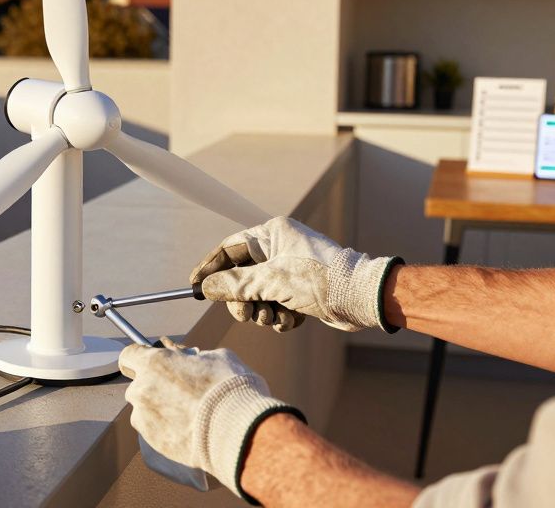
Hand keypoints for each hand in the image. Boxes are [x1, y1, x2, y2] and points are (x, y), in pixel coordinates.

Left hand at [119, 339, 300, 499]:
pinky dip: (166, 430)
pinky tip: (189, 430)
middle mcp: (142, 389)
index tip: (151, 363)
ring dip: (159, 410)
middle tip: (180, 391)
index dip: (140, 358)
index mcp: (154, 363)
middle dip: (154, 386)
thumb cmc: (231, 389)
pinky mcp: (152, 443)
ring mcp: (144, 418)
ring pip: (144, 411)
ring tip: (189, 415)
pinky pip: (153, 432)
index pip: (129, 355)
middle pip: (138, 385)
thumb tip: (185, 355)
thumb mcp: (217, 357)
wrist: (238, 431)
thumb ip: (192, 355)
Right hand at [190, 217, 402, 332]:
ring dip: (263, 311)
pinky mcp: (301, 291)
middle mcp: (280, 249)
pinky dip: (281, 316)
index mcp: (272, 234)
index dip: (210, 267)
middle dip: (243, 299)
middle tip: (246, 313)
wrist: (360, 297)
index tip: (194, 285)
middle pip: (242, 277)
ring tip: (274, 317)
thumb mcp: (271, 281)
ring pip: (259, 295)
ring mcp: (291, 270)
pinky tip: (292, 319)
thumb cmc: (319, 278)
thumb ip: (235, 284)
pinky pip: (277, 305)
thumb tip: (206, 287)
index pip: (230, 248)